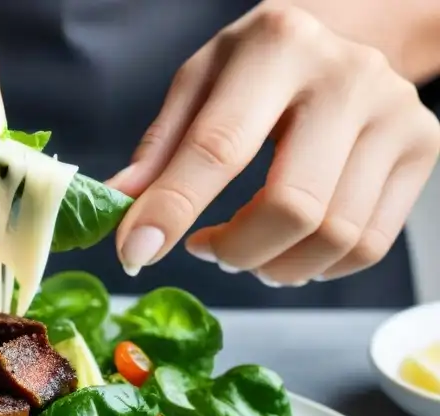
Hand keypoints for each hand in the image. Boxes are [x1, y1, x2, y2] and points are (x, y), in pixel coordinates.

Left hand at [110, 5, 439, 285]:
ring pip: (334, 236)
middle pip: (292, 206)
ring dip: (274, 266)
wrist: (346, 34)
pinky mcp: (424, 148)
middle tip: (208, 249)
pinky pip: (369, 245)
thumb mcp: (199, 82)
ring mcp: (396, 113)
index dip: (173, 209)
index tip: (137, 253)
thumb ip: (159, 148)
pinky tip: (288, 249)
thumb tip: (119, 207)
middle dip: (237, 250)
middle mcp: (347, 76)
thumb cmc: (258, 65)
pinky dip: (317, 268)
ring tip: (246, 249)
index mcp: (277, 47)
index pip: (219, 146)